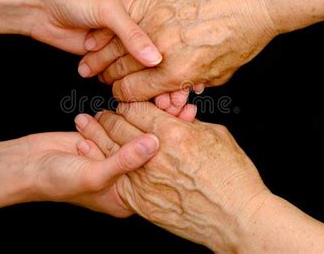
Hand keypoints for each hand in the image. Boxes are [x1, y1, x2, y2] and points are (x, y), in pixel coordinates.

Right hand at [23, 129, 158, 216]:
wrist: (26, 165)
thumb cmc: (57, 182)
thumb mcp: (95, 174)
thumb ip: (125, 160)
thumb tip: (153, 144)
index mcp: (125, 198)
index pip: (151, 177)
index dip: (159, 157)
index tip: (170, 137)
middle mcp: (121, 179)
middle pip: (142, 154)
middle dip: (137, 136)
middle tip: (137, 122)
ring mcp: (111, 159)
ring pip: (127, 137)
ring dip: (113, 127)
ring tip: (100, 128)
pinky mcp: (101, 142)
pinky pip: (112, 128)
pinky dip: (101, 123)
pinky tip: (84, 124)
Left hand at [29, 0, 161, 66]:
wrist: (41, 8)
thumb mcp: (109, 11)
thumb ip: (133, 35)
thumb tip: (155, 58)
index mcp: (143, 7)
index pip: (165, 32)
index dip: (170, 49)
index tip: (175, 67)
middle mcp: (134, 26)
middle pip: (150, 53)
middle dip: (146, 67)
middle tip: (146, 79)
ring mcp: (119, 43)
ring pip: (132, 66)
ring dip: (120, 71)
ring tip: (101, 58)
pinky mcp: (105, 57)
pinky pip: (114, 73)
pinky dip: (108, 76)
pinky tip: (99, 71)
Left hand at [74, 102, 267, 250]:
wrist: (237, 218)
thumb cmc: (233, 177)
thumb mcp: (216, 137)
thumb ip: (188, 124)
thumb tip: (174, 117)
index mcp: (174, 133)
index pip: (136, 109)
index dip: (128, 103)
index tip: (125, 104)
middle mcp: (154, 155)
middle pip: (118, 126)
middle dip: (108, 117)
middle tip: (103, 113)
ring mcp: (145, 180)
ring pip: (109, 150)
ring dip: (96, 135)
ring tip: (86, 125)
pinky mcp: (141, 201)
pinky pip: (114, 177)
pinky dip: (100, 161)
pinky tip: (87, 150)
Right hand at [79, 0, 276, 100]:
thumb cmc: (242, 36)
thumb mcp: (218, 73)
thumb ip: (189, 84)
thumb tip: (173, 89)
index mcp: (176, 74)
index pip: (132, 92)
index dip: (122, 95)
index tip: (120, 92)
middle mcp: (161, 49)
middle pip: (119, 69)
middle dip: (109, 76)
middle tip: (103, 76)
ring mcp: (156, 21)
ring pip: (116, 42)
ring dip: (102, 53)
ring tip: (92, 58)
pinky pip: (128, 16)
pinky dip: (115, 27)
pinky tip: (107, 32)